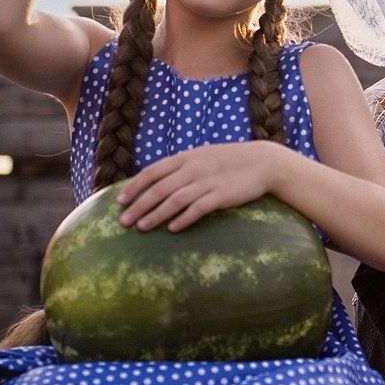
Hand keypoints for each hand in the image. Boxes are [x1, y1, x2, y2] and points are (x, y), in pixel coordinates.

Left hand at [116, 141, 279, 231]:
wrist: (264, 162)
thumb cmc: (230, 161)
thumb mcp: (203, 156)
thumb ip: (182, 166)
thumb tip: (157, 180)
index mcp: (187, 157)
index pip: (153, 172)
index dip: (135, 187)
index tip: (120, 202)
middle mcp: (194, 168)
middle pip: (160, 189)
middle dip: (139, 205)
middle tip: (123, 222)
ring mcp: (208, 182)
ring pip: (175, 200)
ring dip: (156, 215)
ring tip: (142, 227)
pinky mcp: (222, 195)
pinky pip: (198, 209)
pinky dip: (183, 219)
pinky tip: (172, 229)